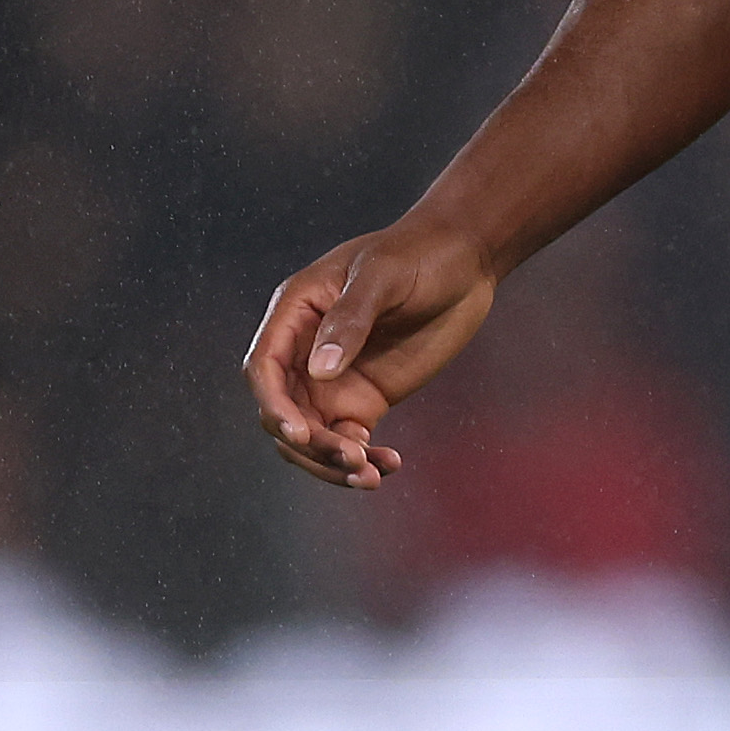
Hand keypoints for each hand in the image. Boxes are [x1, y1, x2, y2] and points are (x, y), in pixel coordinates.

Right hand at [241, 219, 499, 489]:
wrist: (464, 263)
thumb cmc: (419, 254)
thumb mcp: (383, 276)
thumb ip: (351, 319)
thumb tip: (319, 371)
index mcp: (296, 312)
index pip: (264, 368)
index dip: (274, 404)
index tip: (300, 433)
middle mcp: (305, 351)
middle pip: (284, 413)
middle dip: (310, 444)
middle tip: (353, 460)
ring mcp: (332, 380)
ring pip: (311, 437)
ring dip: (332, 463)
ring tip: (371, 476)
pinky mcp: (362, 400)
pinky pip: (347, 441)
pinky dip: (361, 461)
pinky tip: (389, 465)